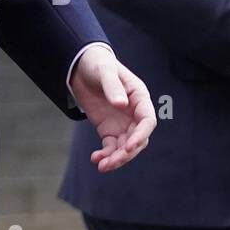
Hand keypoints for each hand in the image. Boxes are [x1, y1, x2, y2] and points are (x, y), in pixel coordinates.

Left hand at [69, 46, 155, 171]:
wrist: (81, 67)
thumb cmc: (97, 64)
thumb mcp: (104, 71)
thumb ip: (112, 86)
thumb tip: (121, 104)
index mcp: (140, 98)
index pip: (147, 121)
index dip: (140, 136)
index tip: (128, 148)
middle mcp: (134, 113)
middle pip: (138, 139)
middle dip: (126, 153)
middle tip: (110, 163)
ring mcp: (122, 123)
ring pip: (125, 147)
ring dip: (115, 159)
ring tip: (101, 166)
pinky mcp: (109, 130)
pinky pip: (111, 147)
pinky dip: (105, 155)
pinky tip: (95, 159)